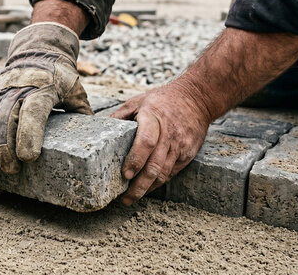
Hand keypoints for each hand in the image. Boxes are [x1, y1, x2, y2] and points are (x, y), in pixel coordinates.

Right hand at [0, 23, 92, 173]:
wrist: (38, 51)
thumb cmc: (60, 76)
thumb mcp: (76, 89)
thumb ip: (83, 113)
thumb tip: (97, 140)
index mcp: (43, 88)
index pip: (32, 111)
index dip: (28, 134)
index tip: (29, 158)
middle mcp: (17, 88)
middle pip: (5, 119)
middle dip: (5, 148)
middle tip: (11, 170)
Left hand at [111, 83, 210, 204]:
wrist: (197, 98)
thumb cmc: (162, 100)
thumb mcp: (138, 101)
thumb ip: (120, 116)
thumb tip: (100, 130)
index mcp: (154, 117)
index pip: (146, 141)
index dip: (136, 159)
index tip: (125, 174)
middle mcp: (169, 133)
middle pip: (155, 164)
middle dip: (139, 185)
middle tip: (125, 198)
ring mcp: (180, 145)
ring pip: (164, 173)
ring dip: (148, 188)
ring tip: (132, 198)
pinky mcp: (188, 153)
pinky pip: (172, 172)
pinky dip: (159, 183)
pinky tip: (147, 189)